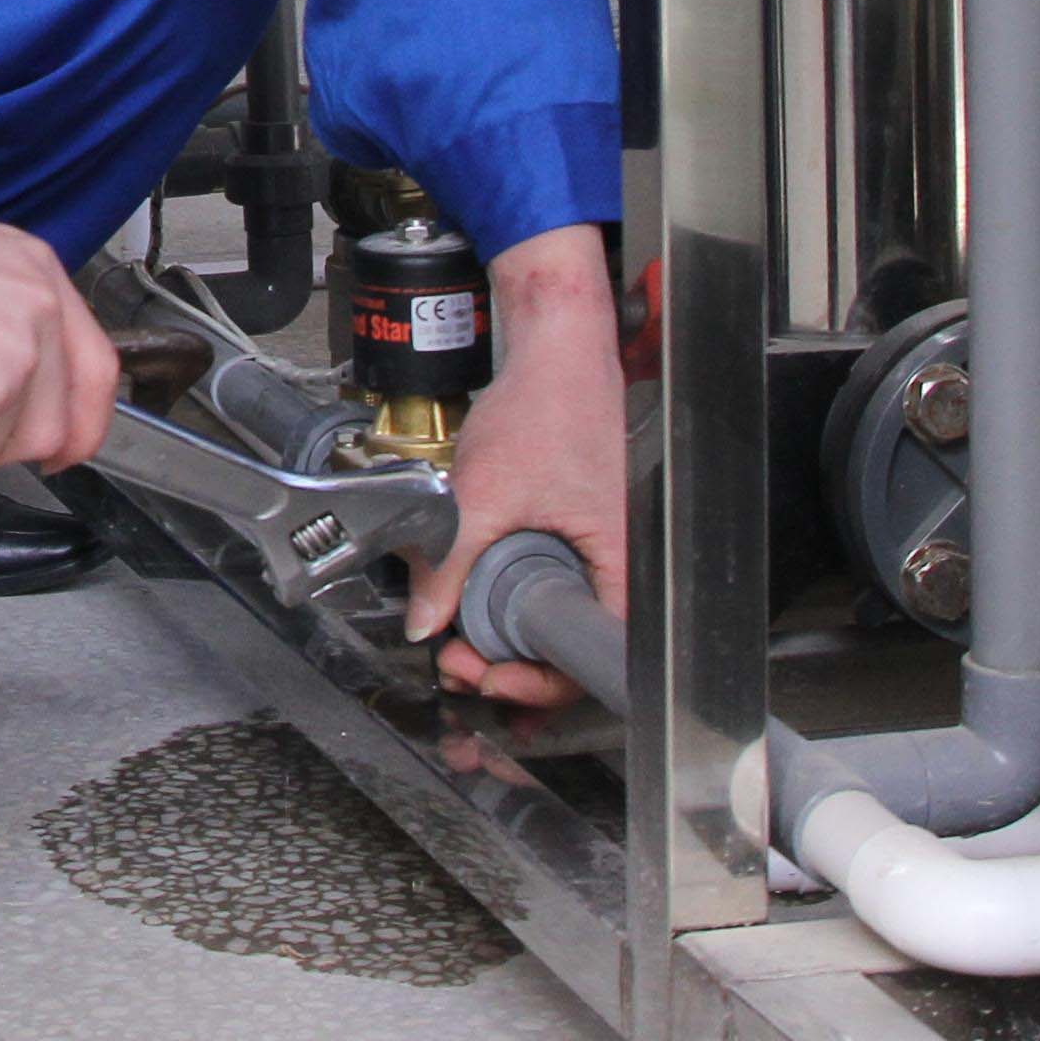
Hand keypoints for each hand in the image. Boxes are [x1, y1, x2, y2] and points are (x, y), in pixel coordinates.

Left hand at [411, 221, 627, 707]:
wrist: (555, 354)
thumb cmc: (548, 410)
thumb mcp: (484, 494)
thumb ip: (450, 564)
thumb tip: (422, 623)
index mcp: (617, 569)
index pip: (586, 663)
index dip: (535, 686)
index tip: (482, 676)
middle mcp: (614, 573)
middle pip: (566, 656)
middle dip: (508, 672)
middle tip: (454, 663)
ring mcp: (592, 559)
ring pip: (551, 630)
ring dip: (504, 646)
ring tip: (455, 644)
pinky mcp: (569, 544)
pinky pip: (543, 597)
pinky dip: (507, 616)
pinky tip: (472, 621)